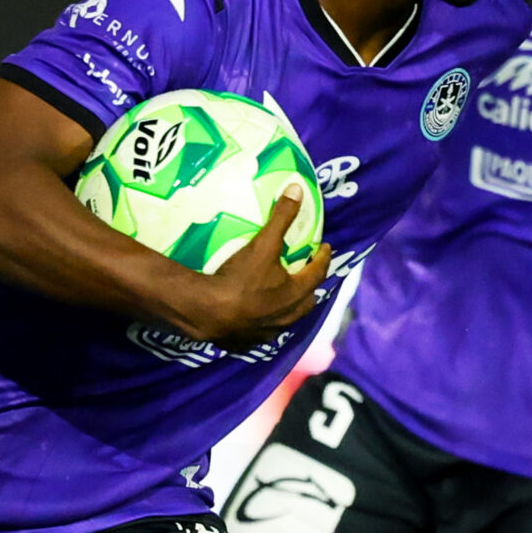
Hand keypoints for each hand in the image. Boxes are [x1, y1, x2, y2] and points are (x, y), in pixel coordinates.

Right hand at [173, 191, 332, 349]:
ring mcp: (266, 333)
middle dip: (310, 288)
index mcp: (295, 293)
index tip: (325, 248)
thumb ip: (281, 217)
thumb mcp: (263, 244)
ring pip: (286, 321)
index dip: (323, 259)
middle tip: (306, 274)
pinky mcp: (245, 344)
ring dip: (288, 309)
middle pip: (307, 303)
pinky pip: (261, 334)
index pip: (317, 273)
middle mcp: (286, 317)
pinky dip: (262, 325)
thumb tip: (297, 188)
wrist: (206, 311)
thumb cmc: (239, 278)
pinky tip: (254, 319)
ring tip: (282, 297)